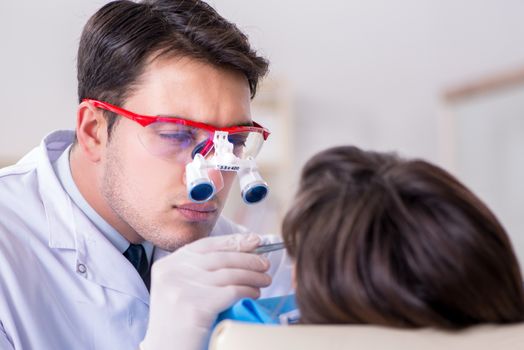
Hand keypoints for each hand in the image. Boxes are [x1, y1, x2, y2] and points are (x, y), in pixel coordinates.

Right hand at [141, 233, 270, 349]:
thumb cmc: (179, 325)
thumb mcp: (180, 289)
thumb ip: (200, 271)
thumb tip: (242, 251)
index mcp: (166, 266)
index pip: (205, 245)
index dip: (233, 242)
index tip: (254, 240)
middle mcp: (171, 274)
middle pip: (220, 258)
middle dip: (248, 259)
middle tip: (265, 263)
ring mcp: (182, 289)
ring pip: (229, 274)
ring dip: (253, 276)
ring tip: (265, 280)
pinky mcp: (195, 307)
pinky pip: (232, 291)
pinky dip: (248, 290)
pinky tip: (255, 293)